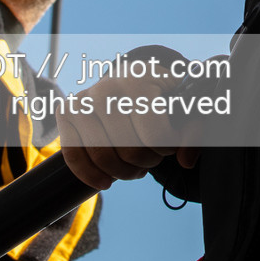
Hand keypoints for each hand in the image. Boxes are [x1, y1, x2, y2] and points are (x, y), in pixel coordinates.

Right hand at [59, 75, 199, 190]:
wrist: (129, 77)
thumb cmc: (159, 96)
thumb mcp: (184, 106)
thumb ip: (194, 131)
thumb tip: (186, 161)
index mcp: (139, 81)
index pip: (154, 135)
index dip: (166, 149)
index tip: (170, 144)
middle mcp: (106, 87)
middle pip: (129, 150)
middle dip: (147, 162)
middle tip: (152, 156)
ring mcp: (82, 99)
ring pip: (103, 157)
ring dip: (124, 172)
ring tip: (135, 166)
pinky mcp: (66, 112)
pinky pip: (74, 155)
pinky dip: (90, 175)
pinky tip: (106, 182)